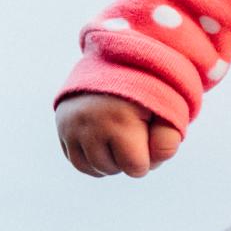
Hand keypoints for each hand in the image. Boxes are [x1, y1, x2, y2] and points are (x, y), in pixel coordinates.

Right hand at [57, 92, 181, 177]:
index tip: (150, 133)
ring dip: (110, 160)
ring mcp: (72, 127)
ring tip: (120, 135)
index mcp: (120, 121)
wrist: (116, 61)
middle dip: (127, 158)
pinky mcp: (62, 127)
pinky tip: (105, 141)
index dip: (148, 157)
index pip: (136, 169)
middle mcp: (91, 125)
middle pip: (113, 169)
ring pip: (93, 168)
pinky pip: (77, 161)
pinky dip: (92, 158)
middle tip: (134, 129)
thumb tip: (148, 167)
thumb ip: (167, 140)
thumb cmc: (148, 88)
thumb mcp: (168, 107)